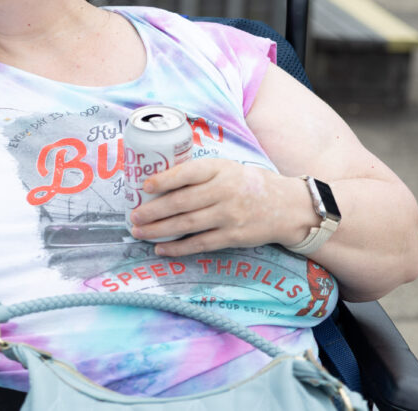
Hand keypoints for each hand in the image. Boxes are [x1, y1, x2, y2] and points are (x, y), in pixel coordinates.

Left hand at [127, 159, 300, 255]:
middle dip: (153, 211)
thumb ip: (199, 174)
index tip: (144, 186)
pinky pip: (200, 243)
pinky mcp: (233, 236)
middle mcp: (224, 191)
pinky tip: (161, 248)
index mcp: (220, 169)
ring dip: (159, 230)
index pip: (188, 173)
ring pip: (187, 225)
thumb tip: (158, 180)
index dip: (165, 180)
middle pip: (182, 203)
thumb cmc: (247, 183)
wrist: (284, 206)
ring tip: (139, 231)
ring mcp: (229, 216)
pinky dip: (178, 248)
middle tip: (133, 216)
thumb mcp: (226, 168)